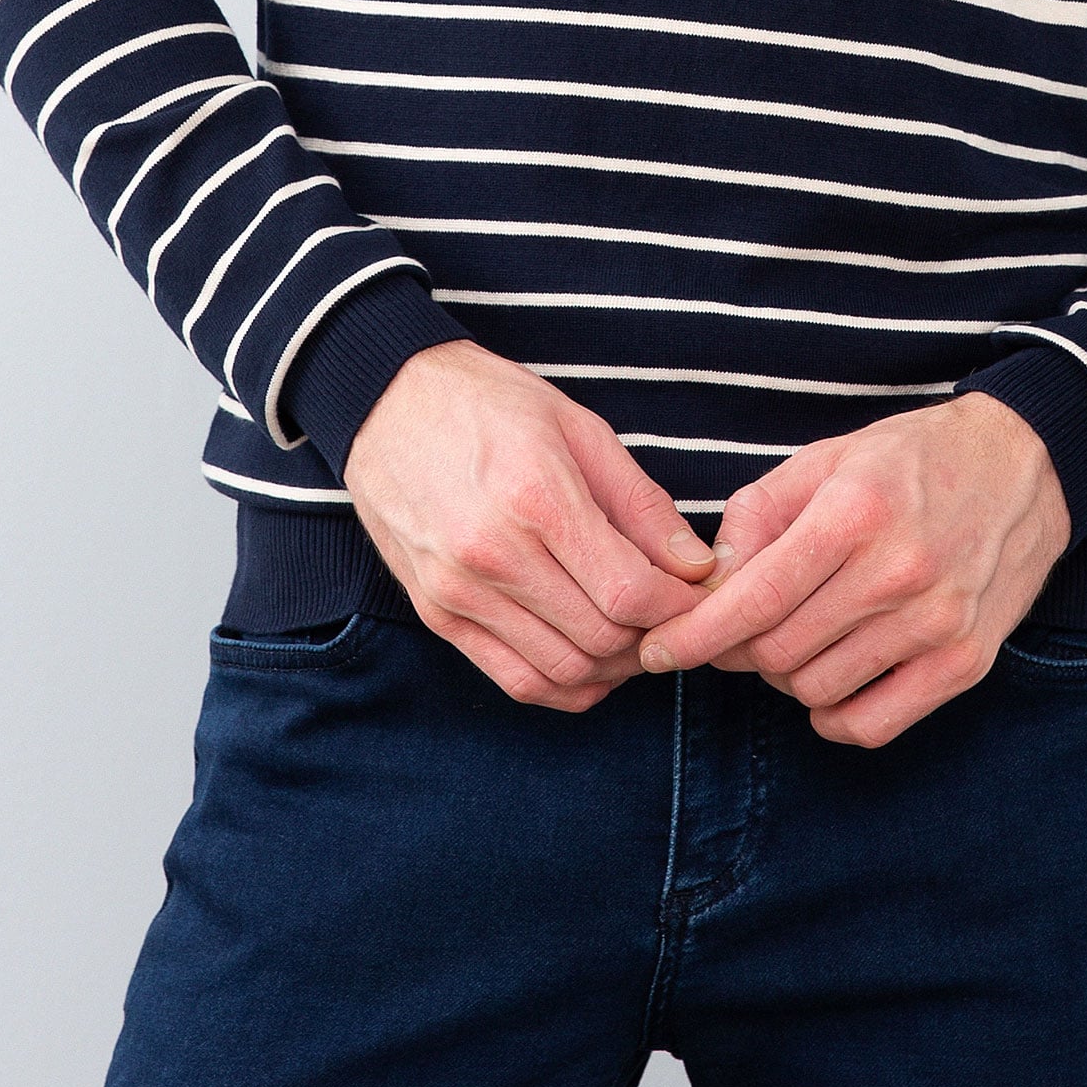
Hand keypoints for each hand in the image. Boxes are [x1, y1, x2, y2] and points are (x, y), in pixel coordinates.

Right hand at [342, 342, 718, 711]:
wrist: (387, 401)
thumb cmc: (490, 403)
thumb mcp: (579, 428)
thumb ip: (641, 503)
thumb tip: (697, 566)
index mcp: (535, 498)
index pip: (629, 591)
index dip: (679, 605)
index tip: (699, 594)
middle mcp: (492, 555)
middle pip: (602, 637)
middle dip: (655, 637)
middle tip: (675, 614)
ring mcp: (458, 592)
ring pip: (564, 670)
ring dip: (616, 667)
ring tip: (637, 635)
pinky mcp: (437, 614)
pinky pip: (516, 681)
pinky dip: (567, 684)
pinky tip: (592, 657)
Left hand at [634, 394, 1068, 747]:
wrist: (1024, 464)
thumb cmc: (910, 460)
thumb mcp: (825, 459)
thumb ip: (758, 517)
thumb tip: (708, 584)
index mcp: (853, 514)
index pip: (751, 602)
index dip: (692, 636)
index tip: (658, 651)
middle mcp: (897, 573)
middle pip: (777, 652)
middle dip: (740, 649)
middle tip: (740, 627)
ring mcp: (936, 624)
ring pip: (817, 690)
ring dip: (787, 676)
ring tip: (797, 635)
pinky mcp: (966, 663)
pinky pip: (873, 725)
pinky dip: (835, 715)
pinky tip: (832, 678)